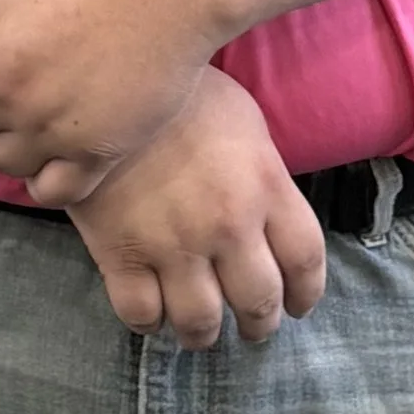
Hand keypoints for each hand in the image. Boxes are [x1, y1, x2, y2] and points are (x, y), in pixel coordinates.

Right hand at [65, 68, 326, 347]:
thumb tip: (270, 218)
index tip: (297, 306)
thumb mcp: (244, 121)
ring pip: (201, 323)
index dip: (305, 294)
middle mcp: (227, 225)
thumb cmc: (182, 94)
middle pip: (259, 302)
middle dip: (259, 324)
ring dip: (204, 335)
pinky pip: (141, 315)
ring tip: (199, 330)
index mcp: (265, 187)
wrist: (108, 79)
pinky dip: (150, 323)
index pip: (305, 261)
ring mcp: (173, 244)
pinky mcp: (120, 253)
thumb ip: (264, 176)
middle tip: (251, 326)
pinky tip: (151, 310)